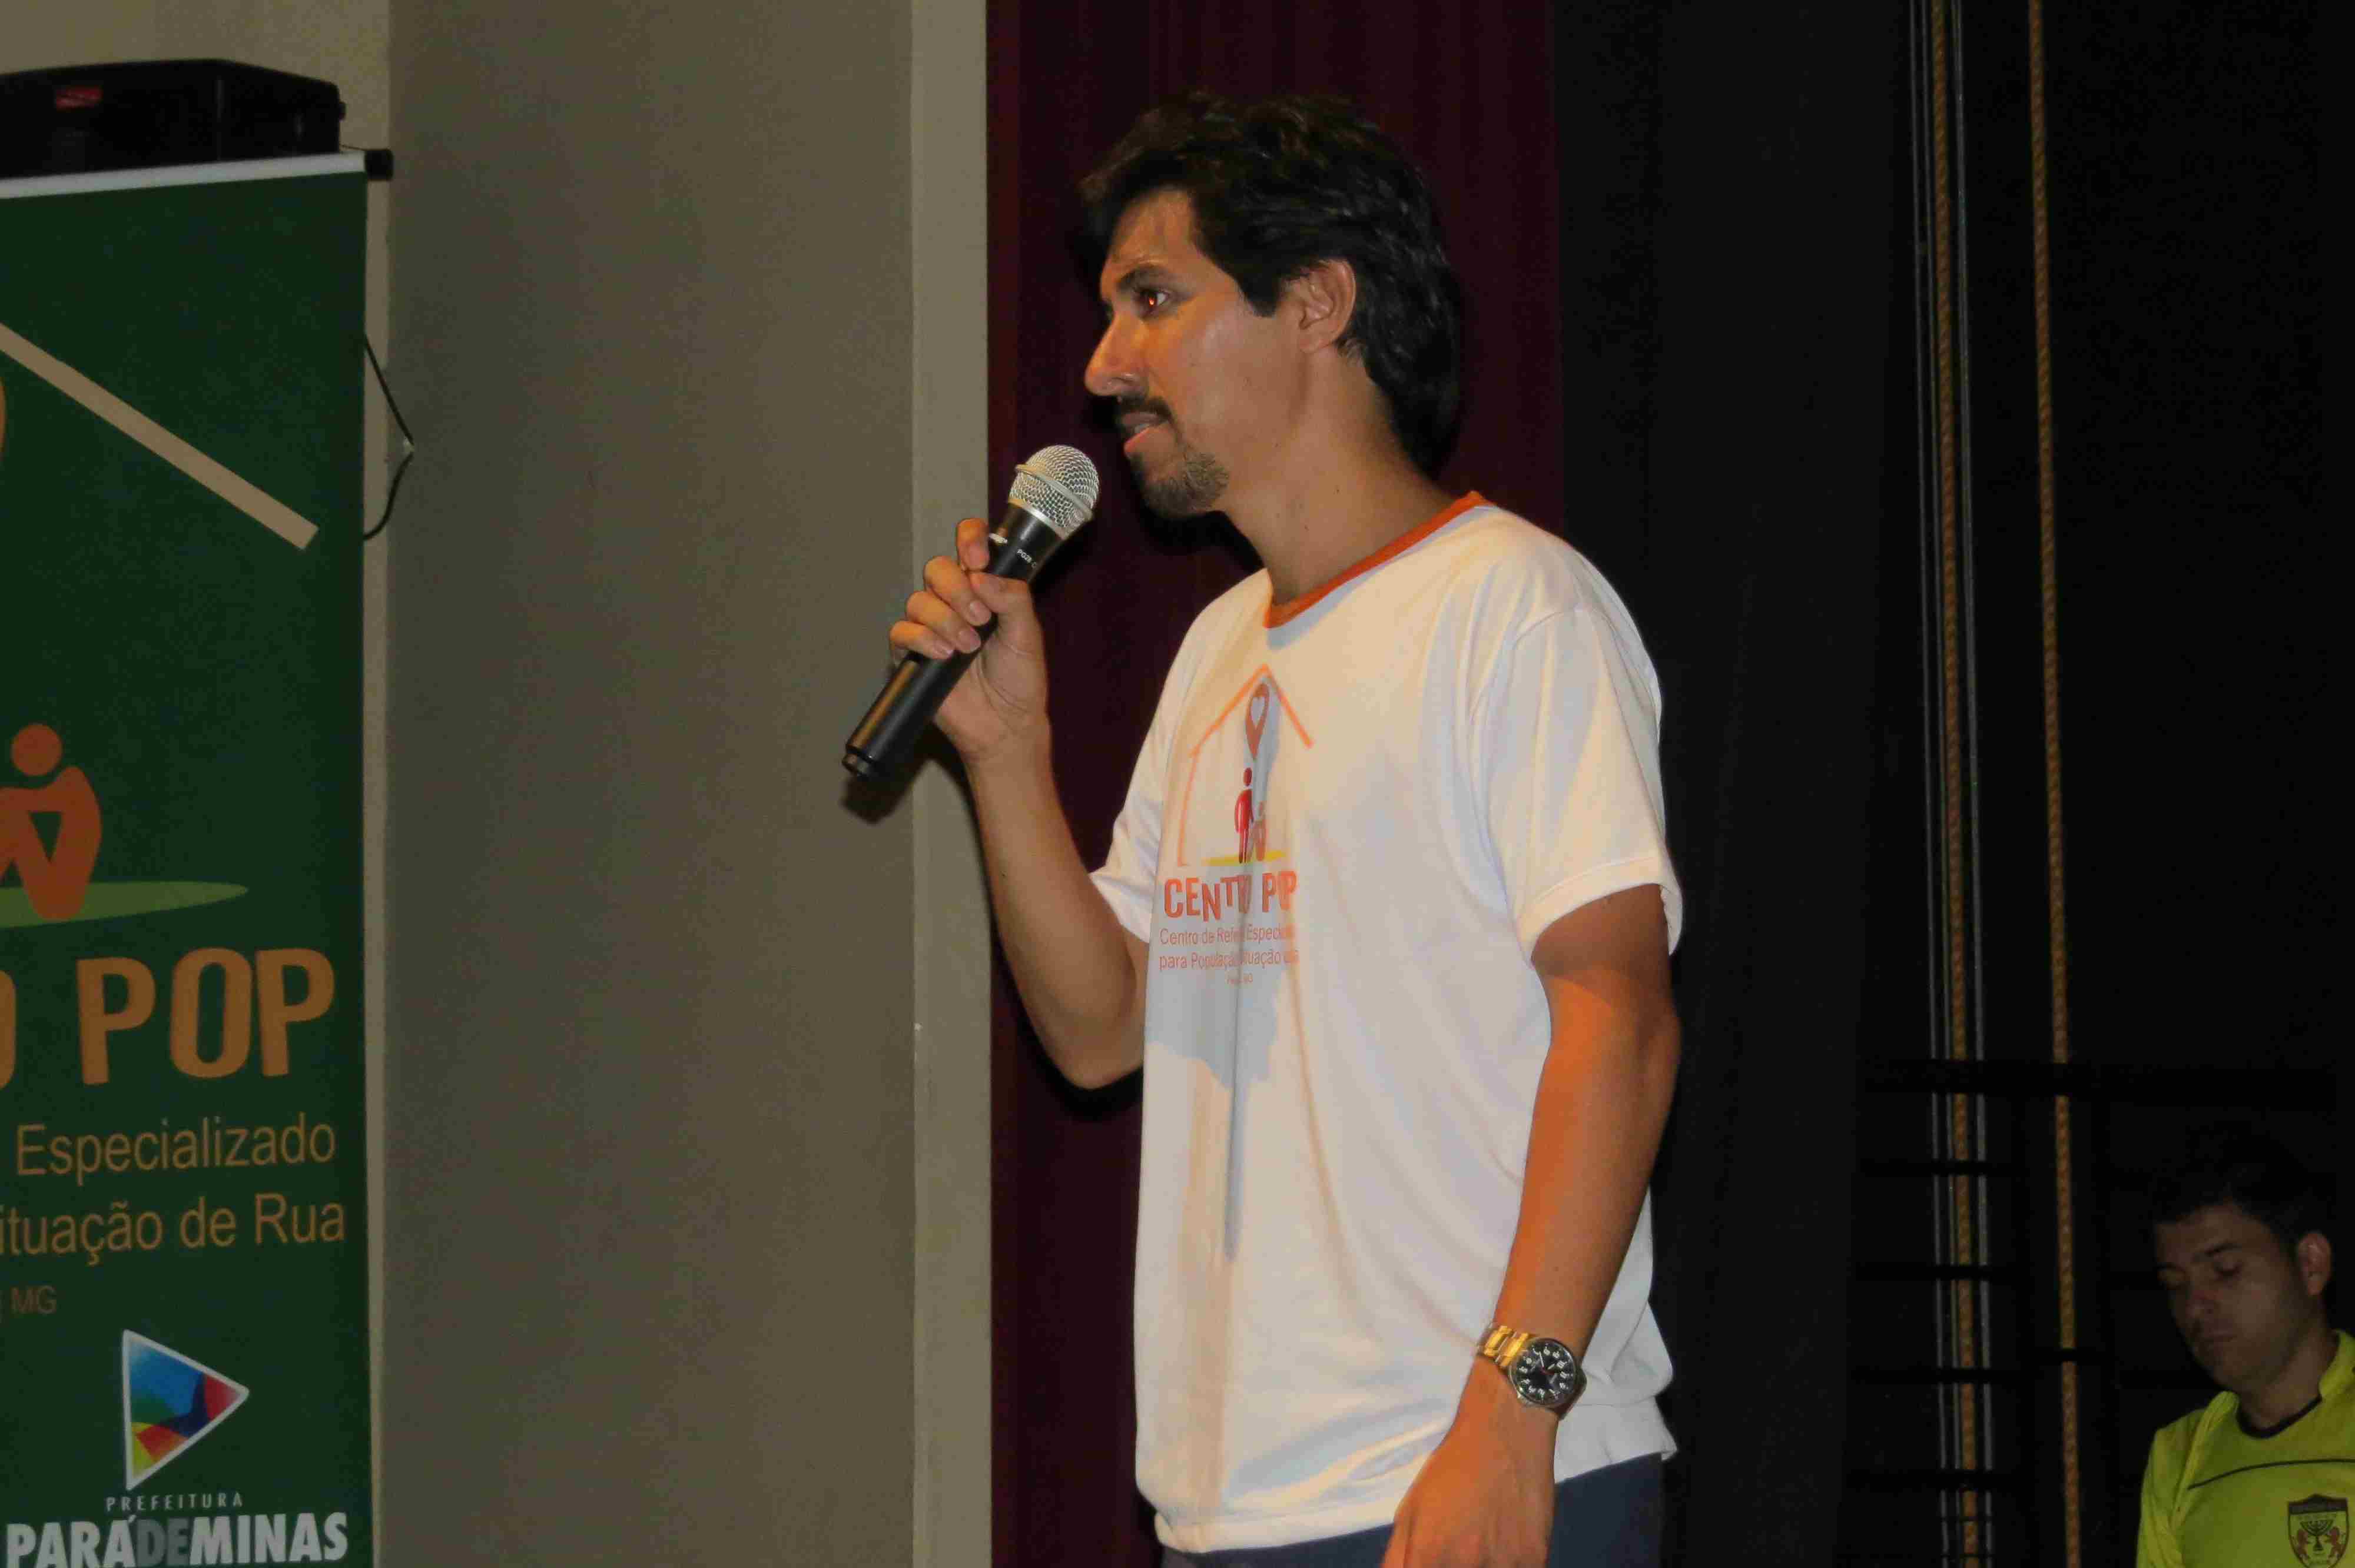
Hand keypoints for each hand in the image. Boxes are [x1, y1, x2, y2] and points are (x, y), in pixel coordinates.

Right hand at [888, 516, 1051, 764]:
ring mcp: (932, 626)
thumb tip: (981, 575)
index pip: (969, 546)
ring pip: (919, 600)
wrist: (1005, 723)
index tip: (978, 559)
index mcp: (984, 588)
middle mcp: (955, 601)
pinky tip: (945, 655)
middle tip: (980, 618)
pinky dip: (923, 639)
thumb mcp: (1028, 633)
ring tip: (968, 647)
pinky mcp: (913, 653)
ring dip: (946, 621)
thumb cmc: (1019, 679)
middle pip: (937, 569)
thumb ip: (1012, 598)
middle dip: (957, 589)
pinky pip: (902, 631)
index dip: (969, 541)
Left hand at [1381, 1371, 1556, 1566]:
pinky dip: (1508, 1564)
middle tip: (1457, 1551)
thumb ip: (1397, 1559)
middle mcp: (1464, 1567)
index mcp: (1426, 1557)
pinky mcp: (1535, 1561)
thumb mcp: (1410, 1512)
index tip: (1428, 1563)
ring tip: (1481, 1545)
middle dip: (1453, 1566)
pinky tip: (1503, 1548)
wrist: (1504, 1433)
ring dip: (1482, 1567)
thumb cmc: (1451, 1471)